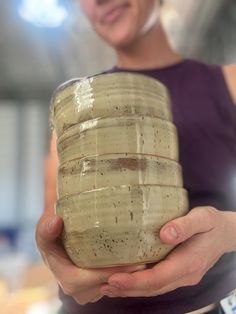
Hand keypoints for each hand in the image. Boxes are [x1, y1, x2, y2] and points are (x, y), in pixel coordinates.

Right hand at [36, 214, 144, 304]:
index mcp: (67, 278)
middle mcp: (78, 289)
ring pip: (112, 285)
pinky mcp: (95, 285)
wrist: (55, 239)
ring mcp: (87, 290)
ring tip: (146, 260)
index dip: (112, 272)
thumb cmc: (51, 234)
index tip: (132, 262)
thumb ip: (47, 229)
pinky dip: (124, 273)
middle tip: (147, 261)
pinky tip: (137, 261)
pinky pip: (113, 282)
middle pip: (107, 284)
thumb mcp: (45, 231)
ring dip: (128, 276)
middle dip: (126, 275)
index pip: (91, 279)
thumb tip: (55, 221)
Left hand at [101, 206, 235, 297]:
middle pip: (153, 287)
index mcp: (189, 262)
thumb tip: (165, 234)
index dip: (135, 281)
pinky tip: (127, 281)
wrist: (225, 233)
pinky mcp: (179, 273)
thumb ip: (184, 226)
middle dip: (128, 288)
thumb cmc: (212, 223)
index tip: (114, 279)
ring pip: (154, 288)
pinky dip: (141, 284)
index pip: (158, 277)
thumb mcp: (202, 218)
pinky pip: (158, 283)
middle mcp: (185, 274)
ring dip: (131, 289)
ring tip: (108, 287)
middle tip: (104, 286)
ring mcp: (183, 276)